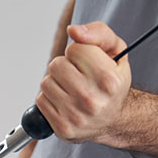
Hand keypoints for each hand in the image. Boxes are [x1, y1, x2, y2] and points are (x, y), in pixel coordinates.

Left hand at [36, 21, 131, 142]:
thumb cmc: (112, 84)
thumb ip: (98, 33)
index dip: (79, 52)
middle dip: (64, 66)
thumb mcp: (116, 52)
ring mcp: (75, 115)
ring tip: (71, 88)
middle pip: (56, 65)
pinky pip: (40, 101)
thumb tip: (73, 30)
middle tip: (77, 75)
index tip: (87, 62)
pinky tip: (64, 101)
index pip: (74, 49)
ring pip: (46, 83)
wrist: (115, 120)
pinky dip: (49, 98)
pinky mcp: (62, 127)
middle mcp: (91, 99)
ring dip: (55, 82)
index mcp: (108, 79)